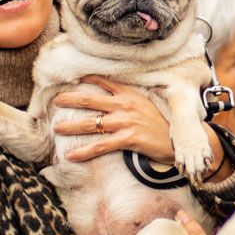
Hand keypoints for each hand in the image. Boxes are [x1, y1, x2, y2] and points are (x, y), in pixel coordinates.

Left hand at [55, 76, 223, 173]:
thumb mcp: (146, 105)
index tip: (69, 80)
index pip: (103, 81)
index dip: (85, 79)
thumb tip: (111, 100)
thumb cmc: (162, 125)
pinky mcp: (129, 139)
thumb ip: (129, 100)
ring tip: (56, 129)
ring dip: (71, 126)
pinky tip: (71, 155)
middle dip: (69, 99)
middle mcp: (125, 105)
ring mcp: (126, 122)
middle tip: (55, 101)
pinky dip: (84, 151)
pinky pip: (101, 145)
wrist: (180, 142)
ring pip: (92, 123)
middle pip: (90, 99)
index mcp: (130, 94)